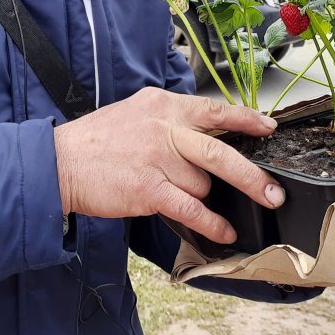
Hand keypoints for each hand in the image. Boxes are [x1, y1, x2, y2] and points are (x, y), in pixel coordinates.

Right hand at [52, 88, 283, 244]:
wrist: (60, 162)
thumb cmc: (96, 141)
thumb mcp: (136, 112)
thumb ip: (170, 120)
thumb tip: (205, 136)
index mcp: (163, 104)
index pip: (214, 109)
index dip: (246, 119)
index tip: (268, 127)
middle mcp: (164, 127)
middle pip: (222, 151)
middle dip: (253, 175)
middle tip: (274, 191)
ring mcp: (158, 158)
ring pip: (203, 184)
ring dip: (200, 195)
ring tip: (181, 195)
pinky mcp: (150, 188)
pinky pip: (193, 209)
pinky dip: (212, 224)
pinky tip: (223, 231)